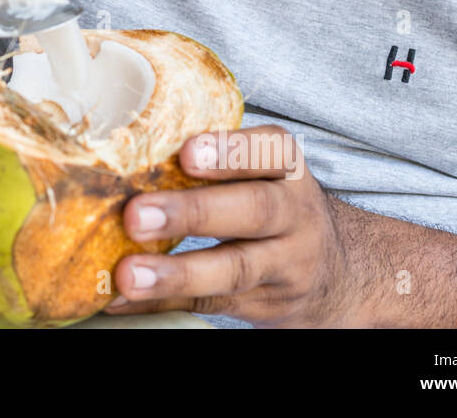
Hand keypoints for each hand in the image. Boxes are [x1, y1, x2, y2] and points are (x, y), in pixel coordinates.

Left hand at [106, 125, 364, 326]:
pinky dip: (162, 301)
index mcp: (287, 169)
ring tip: (129, 274)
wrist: (332, 272)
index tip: (186, 154)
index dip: (229, 152)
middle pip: (253, 211)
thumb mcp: (262, 172)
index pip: (268, 152)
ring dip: (176, 273)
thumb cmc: (270, 202)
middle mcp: (294, 215)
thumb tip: (123, 152)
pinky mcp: (262, 304)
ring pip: (234, 269)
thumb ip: (213, 159)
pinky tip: (124, 298)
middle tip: (136, 215)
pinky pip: (209, 304)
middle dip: (192, 213)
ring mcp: (283, 265)